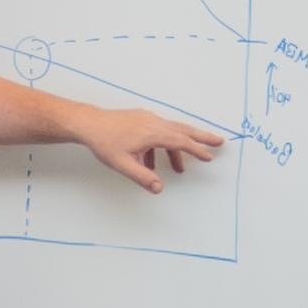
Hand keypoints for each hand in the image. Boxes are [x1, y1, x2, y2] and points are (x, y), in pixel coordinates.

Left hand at [69, 106, 224, 192]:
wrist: (88, 124)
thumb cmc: (104, 142)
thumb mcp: (123, 164)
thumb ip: (143, 177)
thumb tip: (159, 188)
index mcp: (152, 133)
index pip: (180, 142)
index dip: (196, 150)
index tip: (209, 156)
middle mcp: (153, 122)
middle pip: (183, 130)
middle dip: (201, 138)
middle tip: (219, 141)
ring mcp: (147, 119)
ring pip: (171, 131)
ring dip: (177, 148)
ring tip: (179, 168)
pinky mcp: (141, 119)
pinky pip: (158, 132)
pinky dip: (161, 146)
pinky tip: (152, 162)